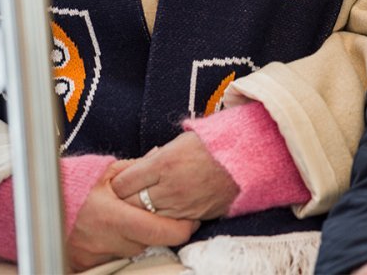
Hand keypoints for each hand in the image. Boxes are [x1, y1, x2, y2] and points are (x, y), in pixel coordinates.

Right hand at [67, 160, 198, 271]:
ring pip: (137, 251)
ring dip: (144, 239)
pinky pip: (121, 258)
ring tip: (141, 220)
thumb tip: (158, 154)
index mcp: (113, 216)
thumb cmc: (83, 188)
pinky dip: (128, 246)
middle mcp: (106, 240)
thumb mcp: (110, 172)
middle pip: (151, 242)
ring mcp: (98, 256)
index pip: (157, 231)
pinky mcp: (92, 265)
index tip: (192, 220)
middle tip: (173, 217)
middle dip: (164, 230)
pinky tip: (126, 233)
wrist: (47, 210)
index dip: (181, 228)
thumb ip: (137, 167)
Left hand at [110, 131, 239, 220]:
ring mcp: (182, 206)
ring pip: (145, 219)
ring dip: (140, 213)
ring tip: (141, 205)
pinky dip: (160, 220)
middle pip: (130, 204)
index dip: (118, 182)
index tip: (119, 181)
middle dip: (123, 200)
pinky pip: (167, 225)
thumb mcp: (182, 140)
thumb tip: (137, 170)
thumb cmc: (215, 142)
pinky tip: (161, 212)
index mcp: (164, 163)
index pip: (124, 182)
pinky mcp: (193, 218)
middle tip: (123, 196)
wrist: (248, 156)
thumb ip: (157, 157)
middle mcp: (170, 187)